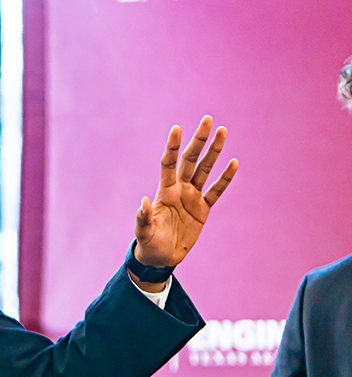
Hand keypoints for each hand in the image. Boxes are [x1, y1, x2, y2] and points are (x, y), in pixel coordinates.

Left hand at [134, 115, 238, 268]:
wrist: (161, 256)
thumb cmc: (149, 243)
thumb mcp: (143, 232)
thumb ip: (143, 218)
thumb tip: (142, 201)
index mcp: (164, 191)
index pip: (168, 163)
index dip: (172, 146)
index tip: (176, 128)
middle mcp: (179, 189)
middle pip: (190, 160)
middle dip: (199, 140)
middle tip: (208, 120)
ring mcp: (192, 197)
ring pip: (205, 170)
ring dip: (214, 151)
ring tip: (223, 131)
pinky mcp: (203, 209)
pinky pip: (216, 190)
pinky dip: (225, 178)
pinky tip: (234, 163)